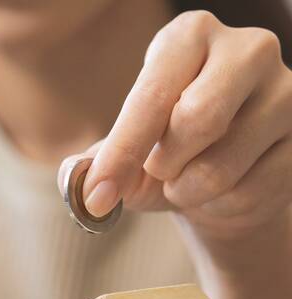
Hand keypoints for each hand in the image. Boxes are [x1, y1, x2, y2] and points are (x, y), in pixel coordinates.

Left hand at [58, 11, 291, 241]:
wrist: (217, 185)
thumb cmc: (161, 155)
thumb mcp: (123, 153)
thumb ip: (98, 163)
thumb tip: (82, 186)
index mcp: (189, 36)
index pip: (152, 95)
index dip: (122, 151)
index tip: (98, 195)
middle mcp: (247, 49)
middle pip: (198, 119)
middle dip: (162, 165)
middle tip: (157, 170)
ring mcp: (285, 92)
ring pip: (220, 166)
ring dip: (187, 192)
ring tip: (186, 180)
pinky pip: (247, 192)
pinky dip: (218, 205)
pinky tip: (222, 189)